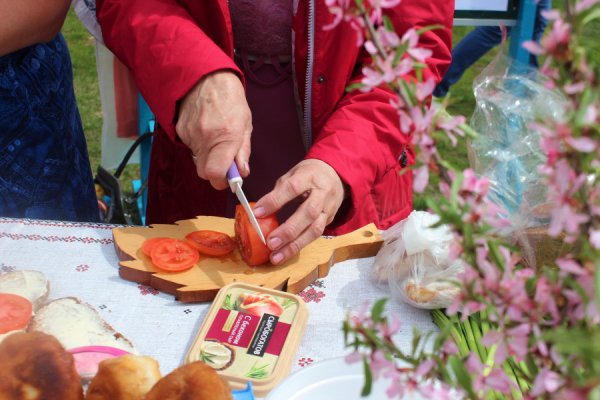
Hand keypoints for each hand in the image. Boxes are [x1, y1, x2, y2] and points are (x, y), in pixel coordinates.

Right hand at [176, 71, 251, 189]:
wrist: (206, 76)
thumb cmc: (230, 98)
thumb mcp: (245, 124)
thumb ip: (243, 151)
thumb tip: (242, 172)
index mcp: (226, 137)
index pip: (215, 174)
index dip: (221, 182)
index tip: (228, 179)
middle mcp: (206, 138)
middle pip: (204, 173)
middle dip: (215, 172)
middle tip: (224, 160)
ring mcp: (191, 134)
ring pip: (198, 160)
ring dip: (208, 155)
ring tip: (215, 135)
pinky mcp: (180, 131)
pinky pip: (191, 147)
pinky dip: (199, 144)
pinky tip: (205, 128)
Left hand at [253, 159, 345, 264]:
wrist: (336, 176)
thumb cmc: (309, 175)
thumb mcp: (293, 174)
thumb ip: (278, 191)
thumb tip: (260, 211)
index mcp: (310, 177)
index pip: (292, 188)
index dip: (275, 201)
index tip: (258, 213)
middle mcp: (322, 194)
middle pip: (308, 213)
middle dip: (288, 231)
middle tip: (270, 243)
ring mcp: (328, 209)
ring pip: (314, 229)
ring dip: (294, 245)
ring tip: (277, 257)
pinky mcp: (329, 221)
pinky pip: (315, 235)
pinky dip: (299, 245)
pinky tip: (286, 253)